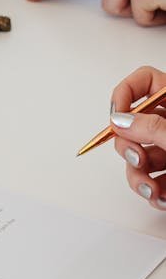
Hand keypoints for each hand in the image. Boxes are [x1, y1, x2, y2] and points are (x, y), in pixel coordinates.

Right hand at [110, 65, 165, 210]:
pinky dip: (152, 192)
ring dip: (138, 176)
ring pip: (139, 156)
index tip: (116, 116)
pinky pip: (151, 180)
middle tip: (137, 157)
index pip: (147, 81)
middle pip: (134, 123)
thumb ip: (153, 127)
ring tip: (152, 188)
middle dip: (128, 145)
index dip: (127, 93)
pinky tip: (163, 198)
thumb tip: (120, 120)